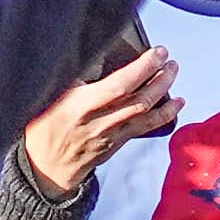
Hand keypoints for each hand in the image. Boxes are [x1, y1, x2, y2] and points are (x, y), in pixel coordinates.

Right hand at [20, 41, 180, 190]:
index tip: (157, 52)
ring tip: (174, 73)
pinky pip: (145, 128)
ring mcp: (111, 135)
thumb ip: (71, 77)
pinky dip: (164, 114)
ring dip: (166, 94)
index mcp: (79, 106)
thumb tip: (95, 53)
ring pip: (146, 115)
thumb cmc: (44, 126)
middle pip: (139, 100)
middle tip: (171, 61)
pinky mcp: (117, 143)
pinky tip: (175, 103)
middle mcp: (99, 121)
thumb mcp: (48, 96)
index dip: (143, 68)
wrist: (45, 167)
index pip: (119, 85)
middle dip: (161, 78)